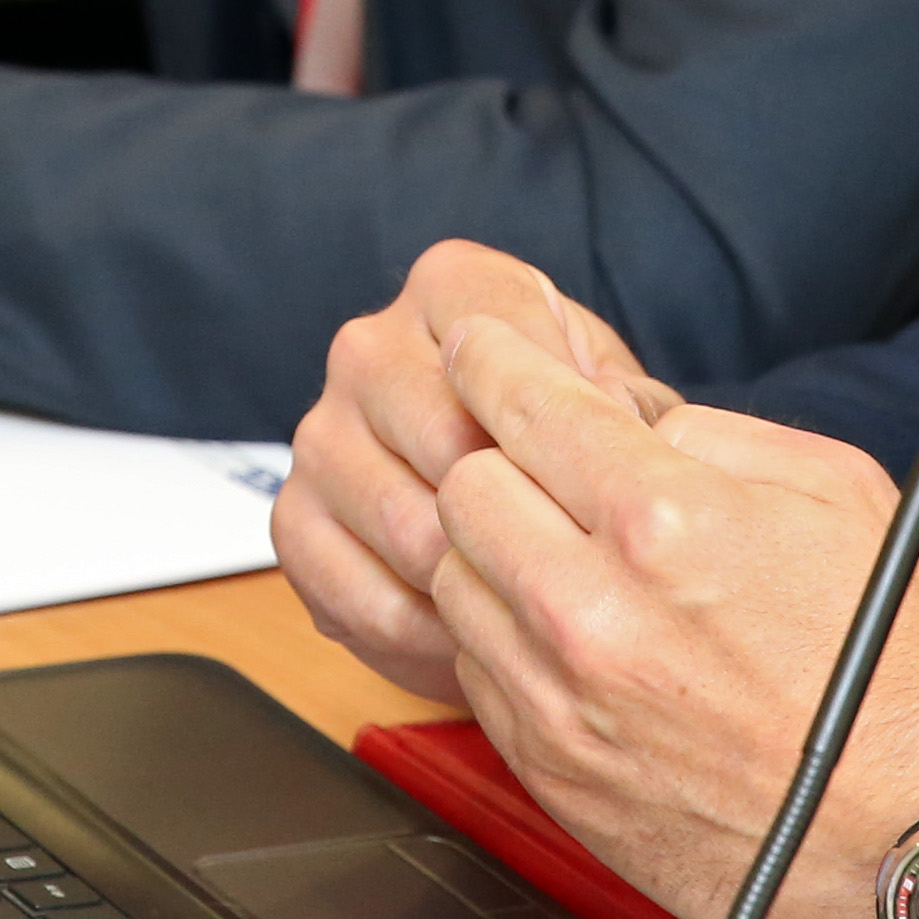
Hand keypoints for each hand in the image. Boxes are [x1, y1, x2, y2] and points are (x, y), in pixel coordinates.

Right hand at [277, 243, 684, 707]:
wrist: (517, 513)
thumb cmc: (572, 446)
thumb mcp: (621, 407)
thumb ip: (625, 405)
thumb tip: (612, 411)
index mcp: (452, 287)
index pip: (499, 340)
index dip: (558, 420)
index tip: (602, 476)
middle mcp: (370, 347)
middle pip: (445, 437)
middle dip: (518, 513)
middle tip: (571, 561)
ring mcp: (321, 434)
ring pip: (406, 525)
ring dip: (478, 582)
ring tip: (534, 606)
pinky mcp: (293, 521)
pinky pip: (362, 594)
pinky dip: (429, 631)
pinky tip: (477, 631)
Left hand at [426, 315, 918, 918]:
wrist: (915, 839)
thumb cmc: (896, 672)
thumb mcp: (839, 494)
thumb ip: (711, 434)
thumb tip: (624, 416)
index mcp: (665, 523)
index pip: (522, 403)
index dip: (491, 358)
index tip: (481, 348)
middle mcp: (592, 612)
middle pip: (462, 489)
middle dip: (497, 459)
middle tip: (541, 463)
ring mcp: (561, 703)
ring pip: (453, 582)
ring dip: (495, 555)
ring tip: (570, 560)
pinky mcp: (550, 773)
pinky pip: (476, 672)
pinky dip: (508, 640)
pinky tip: (578, 640)